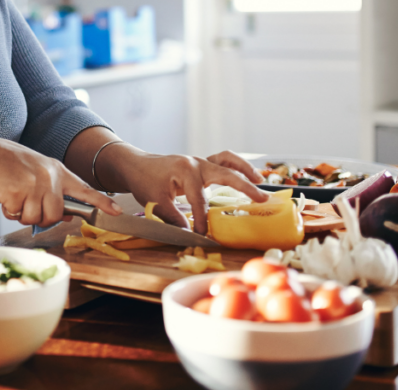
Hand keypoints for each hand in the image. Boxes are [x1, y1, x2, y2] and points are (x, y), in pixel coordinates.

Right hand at [0, 138, 121, 226]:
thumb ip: (53, 190)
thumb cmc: (7, 164)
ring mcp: (34, 184)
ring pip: (37, 218)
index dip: (101, 202)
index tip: (117, 212)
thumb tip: (68, 215)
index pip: (84, 189)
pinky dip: (8, 210)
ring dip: (22, 214)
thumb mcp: (36, 171)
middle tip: (25, 204)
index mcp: (56, 170)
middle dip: (41, 216)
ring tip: (13, 196)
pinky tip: (3, 194)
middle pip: (56, 214)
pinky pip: (17, 215)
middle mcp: (49, 176)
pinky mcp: (18, 192)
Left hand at [113, 149, 267, 234]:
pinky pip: (222, 161)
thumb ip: (174, 218)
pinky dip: (236, 166)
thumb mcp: (154, 202)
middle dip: (245, 187)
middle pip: (226, 174)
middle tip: (262, 200)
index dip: (203, 220)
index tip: (204, 235)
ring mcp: (199, 161)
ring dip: (245, 170)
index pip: (200, 200)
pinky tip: (247, 175)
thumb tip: (190, 234)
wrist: (135, 165)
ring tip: (260, 181)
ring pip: (227, 161)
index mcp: (185, 171)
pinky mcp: (200, 164)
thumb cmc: (144, 181)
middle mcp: (196, 163)